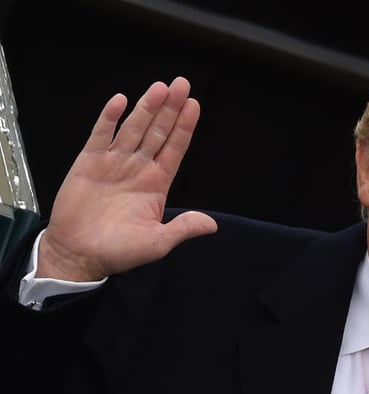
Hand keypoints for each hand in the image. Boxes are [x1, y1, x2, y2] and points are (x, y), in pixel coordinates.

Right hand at [38, 77, 216, 281]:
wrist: (78, 255)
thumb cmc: (119, 251)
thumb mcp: (157, 243)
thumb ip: (183, 228)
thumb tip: (212, 225)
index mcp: (157, 183)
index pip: (175, 149)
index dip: (185, 127)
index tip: (195, 106)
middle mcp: (138, 168)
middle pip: (158, 132)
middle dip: (170, 109)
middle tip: (182, 84)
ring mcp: (114, 162)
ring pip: (134, 128)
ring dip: (147, 107)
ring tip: (160, 87)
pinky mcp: (89, 162)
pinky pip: (101, 135)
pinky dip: (110, 118)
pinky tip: (121, 101)